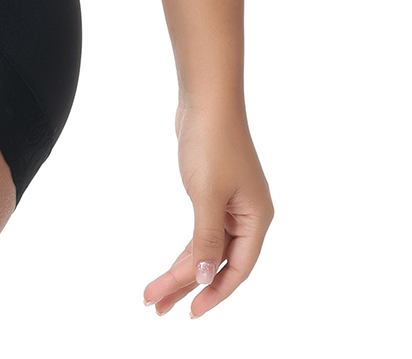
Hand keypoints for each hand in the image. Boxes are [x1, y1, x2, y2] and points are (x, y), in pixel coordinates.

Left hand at [144, 99, 273, 318]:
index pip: (238, 268)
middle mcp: (248, 216)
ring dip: (182, 271)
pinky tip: (172, 266)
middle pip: (218, 262)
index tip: (190, 312)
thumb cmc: (212, 142)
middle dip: (187, 285)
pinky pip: (201, 232)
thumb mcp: (207, 195)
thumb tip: (202, 278)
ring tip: (154, 295)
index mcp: (256, 219)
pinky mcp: (213, 195)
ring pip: (206, 249)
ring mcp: (231, 205)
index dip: (215, 293)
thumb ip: (205, 239)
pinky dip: (186, 248)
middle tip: (156, 306)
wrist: (206, 99)